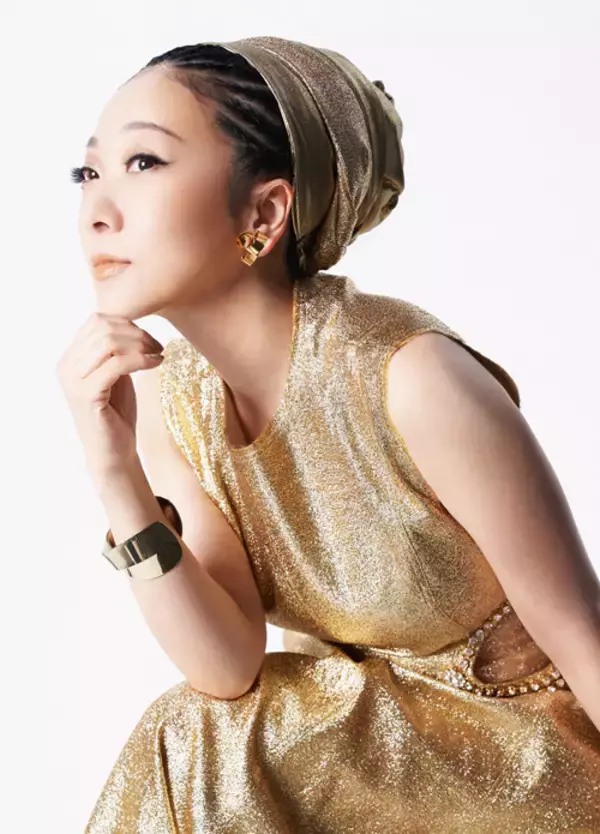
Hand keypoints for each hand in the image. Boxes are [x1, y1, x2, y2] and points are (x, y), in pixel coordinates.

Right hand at [56, 312, 164, 478]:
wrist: (113, 452)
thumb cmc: (117, 413)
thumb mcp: (115, 373)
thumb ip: (114, 350)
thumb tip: (131, 322)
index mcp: (69, 359)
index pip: (96, 321)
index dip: (127, 323)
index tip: (149, 339)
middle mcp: (65, 367)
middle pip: (103, 328)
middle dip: (137, 333)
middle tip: (158, 346)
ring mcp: (73, 381)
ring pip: (109, 343)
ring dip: (141, 345)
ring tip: (158, 355)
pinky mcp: (87, 395)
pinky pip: (117, 364)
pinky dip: (142, 359)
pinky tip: (156, 364)